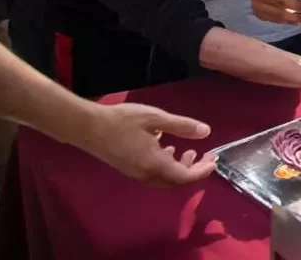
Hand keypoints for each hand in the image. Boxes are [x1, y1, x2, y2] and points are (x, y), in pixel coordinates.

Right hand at [75, 103, 217, 188]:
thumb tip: (206, 132)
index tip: (214, 160)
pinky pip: (154, 173)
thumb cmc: (122, 121)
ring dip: (181, 168)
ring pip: (165, 179)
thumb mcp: (156, 118)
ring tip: (189, 151)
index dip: (203, 171)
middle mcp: (146, 174)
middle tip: (206, 156)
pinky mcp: (129, 168)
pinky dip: (167, 165)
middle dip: (195, 171)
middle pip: (177, 182)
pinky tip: (166, 148)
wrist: (87, 127)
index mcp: (155, 165)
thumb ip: (182, 126)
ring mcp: (136, 173)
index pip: (185, 177)